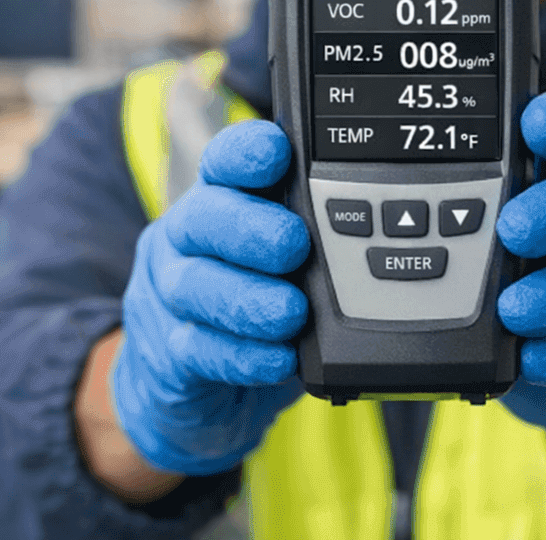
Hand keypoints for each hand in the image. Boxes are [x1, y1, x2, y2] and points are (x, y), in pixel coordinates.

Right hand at [111, 120, 309, 475]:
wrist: (204, 392)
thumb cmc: (259, 301)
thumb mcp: (290, 259)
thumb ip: (318, 232)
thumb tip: (376, 222)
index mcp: (220, 203)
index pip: (223, 163)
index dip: (245, 153)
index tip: (277, 153)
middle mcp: (188, 241)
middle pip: (200, 217)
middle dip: (249, 227)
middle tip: (294, 245)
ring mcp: (172, 298)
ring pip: (193, 285)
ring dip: (248, 299)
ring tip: (292, 313)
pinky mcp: (169, 356)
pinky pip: (197, 351)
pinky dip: (242, 356)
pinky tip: (277, 358)